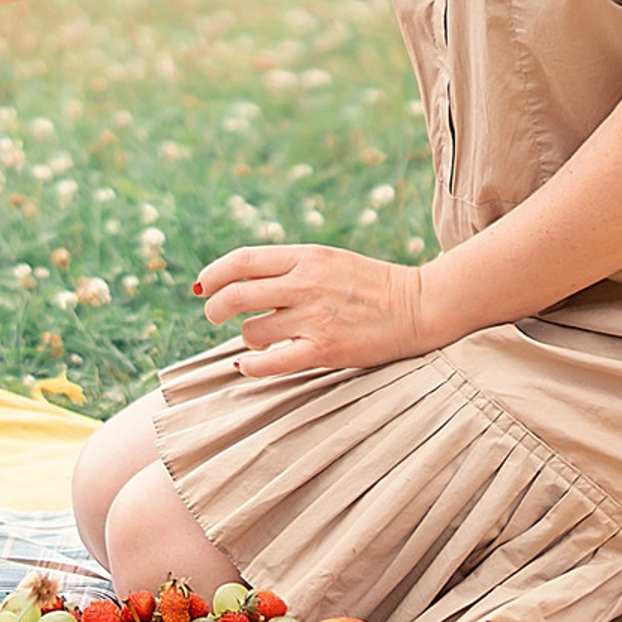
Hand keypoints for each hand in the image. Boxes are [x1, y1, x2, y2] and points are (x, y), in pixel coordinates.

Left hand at [195, 242, 433, 378]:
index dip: (213, 273)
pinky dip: (251, 366)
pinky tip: (246, 366)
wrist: (419, 305)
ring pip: (252, 331)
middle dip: (214, 308)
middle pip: (236, 294)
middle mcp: (305, 283)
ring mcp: (314, 317)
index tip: (201, 285)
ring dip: (246, 338)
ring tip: (260, 338)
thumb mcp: (327, 259)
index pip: (241, 260)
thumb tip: (238, 281)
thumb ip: (287, 266)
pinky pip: (272, 362)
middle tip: (213, 315)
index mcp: (305, 255)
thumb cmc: (369, 284)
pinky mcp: (325, 349)